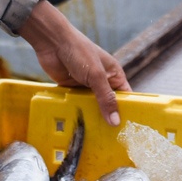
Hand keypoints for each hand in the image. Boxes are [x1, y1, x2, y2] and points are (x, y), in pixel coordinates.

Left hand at [17, 1, 130, 126]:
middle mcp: (101, 81)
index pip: (125, 96)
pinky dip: (77, 111)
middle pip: (108, 104)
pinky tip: (78, 125)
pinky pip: (77, 104)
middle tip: (112, 138)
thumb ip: (105, 98)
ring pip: (92, 106)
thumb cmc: (79, 51)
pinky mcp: (72, 88)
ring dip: (92, 116)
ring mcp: (86, 85)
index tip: (128, 128)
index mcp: (113, 74)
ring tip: (95, 136)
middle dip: (108, 117)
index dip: (127, 111)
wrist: (52, 42)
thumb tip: (116, 121)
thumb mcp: (96, 76)